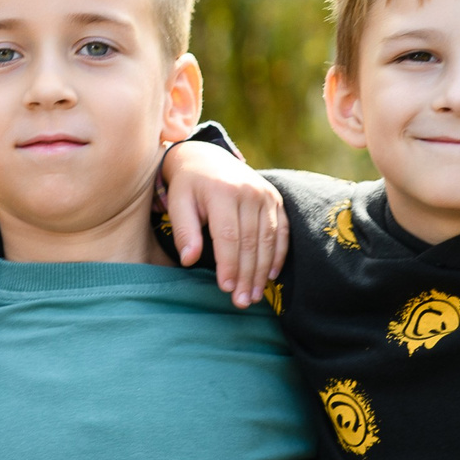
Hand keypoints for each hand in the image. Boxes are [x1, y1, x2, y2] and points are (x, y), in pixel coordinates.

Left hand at [160, 139, 288, 307]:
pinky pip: (281, 231)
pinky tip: (270, 276)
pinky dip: (278, 255)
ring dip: (262, 271)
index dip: (228, 265)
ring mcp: (266, 194)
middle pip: (251, 241)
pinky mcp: (275, 199)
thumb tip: (189, 261)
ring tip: (254, 296)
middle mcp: (249, 191)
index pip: (228, 235)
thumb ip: (184, 231)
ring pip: (268, 239)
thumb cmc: (188, 186)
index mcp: (222, 191)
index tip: (225, 288)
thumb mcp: (178, 203)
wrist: (206, 157)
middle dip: (246, 275)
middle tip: (241, 302)